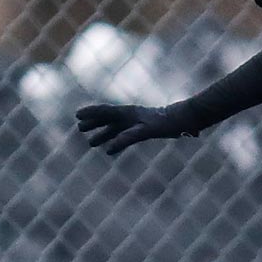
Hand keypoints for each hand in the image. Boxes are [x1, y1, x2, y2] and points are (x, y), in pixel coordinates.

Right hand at [74, 103, 191, 155]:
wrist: (183, 120)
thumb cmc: (166, 123)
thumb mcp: (146, 131)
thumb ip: (128, 138)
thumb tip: (109, 148)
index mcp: (128, 112)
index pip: (105, 112)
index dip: (91, 113)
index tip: (77, 115)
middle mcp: (130, 116)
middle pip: (107, 118)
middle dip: (93, 123)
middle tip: (80, 128)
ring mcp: (136, 122)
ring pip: (114, 128)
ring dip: (102, 134)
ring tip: (91, 143)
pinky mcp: (142, 129)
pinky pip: (124, 135)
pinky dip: (115, 141)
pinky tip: (111, 149)